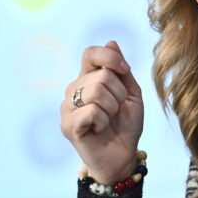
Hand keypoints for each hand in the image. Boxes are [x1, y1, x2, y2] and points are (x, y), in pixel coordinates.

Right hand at [60, 40, 143, 183]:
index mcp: (88, 78)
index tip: (125, 72)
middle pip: (101, 75)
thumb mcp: (130, 93)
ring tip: (107, 119)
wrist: (122, 155)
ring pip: (97, 91)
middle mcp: (73, 90)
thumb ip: (121, 70)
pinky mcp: (67, 125)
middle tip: (116, 110)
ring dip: (112, 108)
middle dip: (119, 93)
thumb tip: (111, 41)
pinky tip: (98, 129)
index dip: (111, 58)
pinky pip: (91, 111)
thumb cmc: (126, 124)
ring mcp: (67, 107)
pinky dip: (103, 120)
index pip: (91, 53)